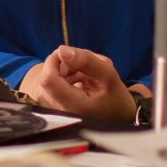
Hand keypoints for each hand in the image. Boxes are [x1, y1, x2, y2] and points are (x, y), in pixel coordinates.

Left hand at [21, 47, 137, 121]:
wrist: (119, 116)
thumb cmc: (116, 98)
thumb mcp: (108, 76)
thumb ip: (86, 61)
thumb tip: (61, 50)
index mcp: (73, 106)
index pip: (47, 80)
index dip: (53, 61)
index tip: (68, 54)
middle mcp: (59, 111)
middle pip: (47, 78)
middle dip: (63, 65)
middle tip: (84, 66)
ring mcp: (56, 111)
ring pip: (49, 80)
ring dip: (65, 71)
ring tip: (86, 75)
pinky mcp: (55, 108)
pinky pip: (52, 87)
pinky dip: (65, 78)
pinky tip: (80, 80)